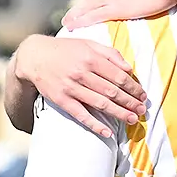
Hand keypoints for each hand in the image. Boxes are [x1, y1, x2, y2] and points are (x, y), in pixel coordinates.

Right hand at [14, 34, 143, 138]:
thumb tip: (129, 68)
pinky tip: (108, 132)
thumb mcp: (88, 43)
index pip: (119, 76)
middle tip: (142, 110)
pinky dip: (95, 125)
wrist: (34, 56)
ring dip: (119, 113)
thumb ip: (109, 53)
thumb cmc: (65, 49)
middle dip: (130, 102)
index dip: (133, 87)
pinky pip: (81, 115)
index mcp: (90, 58)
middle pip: (112, 91)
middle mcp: (82, 73)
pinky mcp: (62, 100)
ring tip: (133, 119)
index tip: (143, 95)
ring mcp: (71, 88)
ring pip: (100, 104)